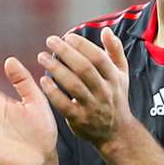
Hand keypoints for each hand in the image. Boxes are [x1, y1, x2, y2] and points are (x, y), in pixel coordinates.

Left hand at [35, 27, 132, 148]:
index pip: (98, 57)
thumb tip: (106, 31)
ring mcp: (92, 107)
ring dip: (56, 69)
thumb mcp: (121, 74)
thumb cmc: (115, 98)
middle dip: (66, 52)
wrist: (116, 133)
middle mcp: (104, 92)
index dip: (82, 45)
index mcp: (114, 78)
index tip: (67, 37)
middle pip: (84, 69)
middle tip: (50, 41)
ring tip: (42, 57)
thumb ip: (115, 51)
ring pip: (73, 85)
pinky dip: (53, 92)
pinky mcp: (80, 120)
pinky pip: (65, 105)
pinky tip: (43, 81)